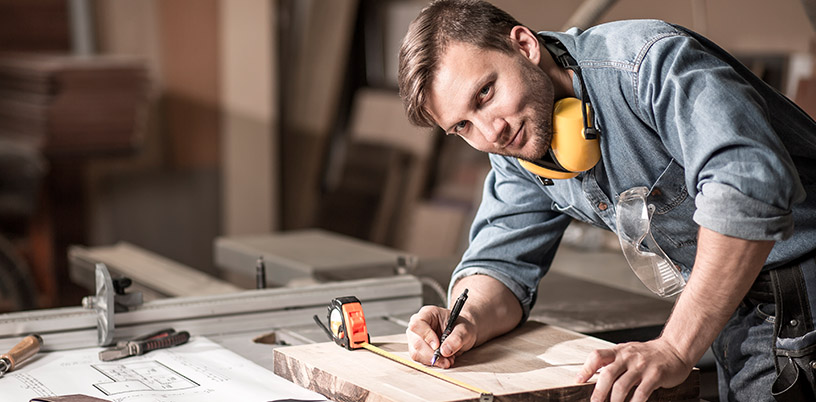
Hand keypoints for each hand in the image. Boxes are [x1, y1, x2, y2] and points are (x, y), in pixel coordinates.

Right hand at [405, 305, 475, 367]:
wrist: (461, 334)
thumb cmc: (461, 327)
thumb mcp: (464, 330)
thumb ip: (456, 338)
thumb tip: (445, 350)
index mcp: (427, 314)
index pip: (417, 324)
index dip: (426, 336)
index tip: (437, 345)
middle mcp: (418, 325)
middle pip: (416, 342)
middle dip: (432, 354)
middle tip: (447, 359)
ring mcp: (416, 338)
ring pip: (416, 353)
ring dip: (432, 360)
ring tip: (448, 360)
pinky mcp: (418, 349)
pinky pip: (420, 359)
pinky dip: (432, 362)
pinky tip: (443, 360)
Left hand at [576, 338, 693, 401]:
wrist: (675, 349)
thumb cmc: (649, 354)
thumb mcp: (628, 352)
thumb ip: (614, 362)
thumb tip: (594, 377)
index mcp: (619, 351)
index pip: (597, 356)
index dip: (585, 369)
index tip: (578, 381)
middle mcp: (628, 357)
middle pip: (607, 374)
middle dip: (598, 392)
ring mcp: (642, 366)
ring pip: (621, 386)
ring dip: (614, 401)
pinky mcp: (655, 375)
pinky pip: (641, 393)